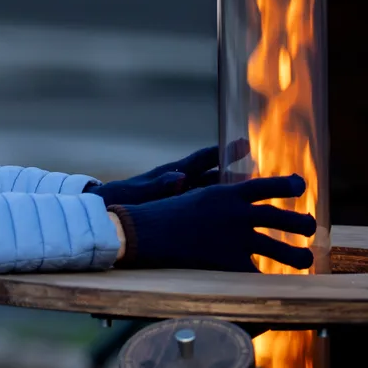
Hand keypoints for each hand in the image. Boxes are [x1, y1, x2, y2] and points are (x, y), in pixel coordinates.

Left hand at [87, 140, 250, 206]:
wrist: (107, 213)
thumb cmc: (120, 199)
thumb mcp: (138, 193)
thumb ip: (159, 185)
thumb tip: (179, 177)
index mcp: (173, 174)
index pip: (203, 159)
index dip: (223, 151)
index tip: (244, 143)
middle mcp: (181, 183)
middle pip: (214, 176)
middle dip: (235, 174)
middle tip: (261, 173)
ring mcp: (181, 198)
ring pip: (211, 194)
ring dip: (229, 195)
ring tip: (254, 198)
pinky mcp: (179, 213)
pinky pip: (202, 211)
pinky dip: (216, 213)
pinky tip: (232, 224)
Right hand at [107, 173, 316, 271]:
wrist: (147, 232)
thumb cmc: (164, 213)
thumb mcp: (197, 196)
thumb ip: (221, 199)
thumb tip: (238, 201)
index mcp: (228, 192)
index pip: (267, 186)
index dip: (287, 186)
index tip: (300, 186)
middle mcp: (238, 214)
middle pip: (280, 217)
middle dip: (300, 223)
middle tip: (310, 227)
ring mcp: (235, 238)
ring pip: (277, 247)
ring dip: (295, 255)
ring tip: (307, 260)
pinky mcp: (228, 262)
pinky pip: (255, 273)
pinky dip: (266, 278)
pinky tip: (276, 283)